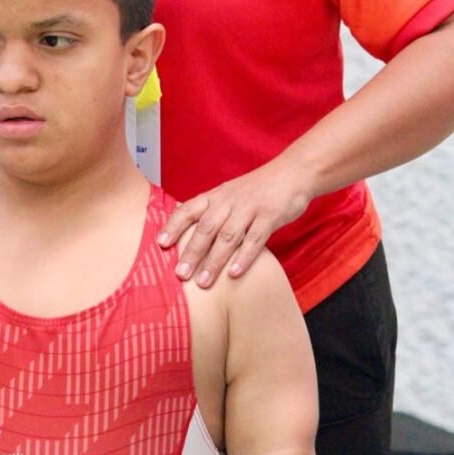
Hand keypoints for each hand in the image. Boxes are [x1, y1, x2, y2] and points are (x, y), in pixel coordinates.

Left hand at [157, 166, 308, 287]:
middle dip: (191, 251)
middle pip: (206, 227)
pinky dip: (243, 257)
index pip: (189, 209)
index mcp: (216, 196)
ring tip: (203, 282)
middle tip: (180, 274)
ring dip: (214, 260)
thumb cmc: (257, 190)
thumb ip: (212, 212)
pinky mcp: (270, 216)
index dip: (174, 225)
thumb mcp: (230, 194)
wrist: (293, 173)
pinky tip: (234, 273)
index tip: (160, 244)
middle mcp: (230, 201)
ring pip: (228, 236)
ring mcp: (250, 208)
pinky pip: (255, 239)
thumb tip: (186, 234)